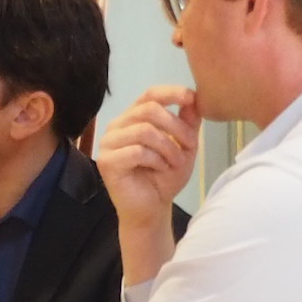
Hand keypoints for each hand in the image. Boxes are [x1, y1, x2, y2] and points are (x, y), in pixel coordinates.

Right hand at [95, 86, 200, 219]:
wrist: (152, 208)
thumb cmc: (165, 177)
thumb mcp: (184, 147)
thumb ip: (188, 122)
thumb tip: (194, 99)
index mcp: (134, 118)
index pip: (149, 94)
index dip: (170, 92)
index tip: (190, 97)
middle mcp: (118, 126)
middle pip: (148, 109)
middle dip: (176, 127)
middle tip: (190, 145)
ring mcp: (109, 143)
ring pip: (144, 130)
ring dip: (168, 147)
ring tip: (175, 162)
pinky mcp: (107, 161)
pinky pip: (136, 151)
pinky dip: (156, 160)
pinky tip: (160, 169)